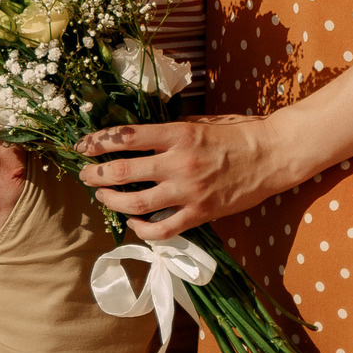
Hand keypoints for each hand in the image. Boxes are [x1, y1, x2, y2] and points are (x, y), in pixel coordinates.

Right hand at [0, 119, 26, 252]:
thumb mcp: (8, 139)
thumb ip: (25, 164)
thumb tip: (49, 170)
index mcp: (10, 183)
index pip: (29, 220)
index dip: (34, 226)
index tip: (38, 229)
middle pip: (7, 235)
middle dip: (14, 238)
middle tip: (20, 239)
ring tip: (0, 239)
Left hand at [76, 115, 293, 239]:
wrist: (270, 156)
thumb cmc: (235, 134)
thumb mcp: (199, 122)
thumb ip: (168, 132)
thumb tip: (135, 139)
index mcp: (178, 133)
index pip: (127, 137)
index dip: (98, 141)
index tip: (82, 146)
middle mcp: (179, 162)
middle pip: (123, 172)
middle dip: (96, 175)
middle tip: (86, 174)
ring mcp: (188, 191)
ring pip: (136, 204)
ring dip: (111, 201)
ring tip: (102, 196)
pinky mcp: (199, 214)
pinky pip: (161, 230)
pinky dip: (141, 230)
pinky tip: (133, 224)